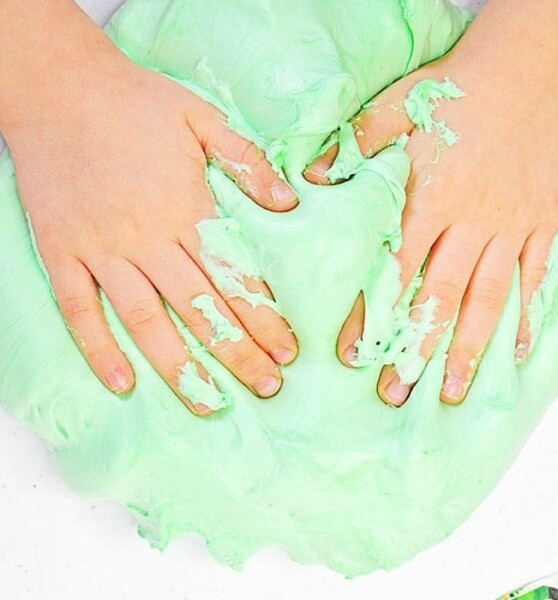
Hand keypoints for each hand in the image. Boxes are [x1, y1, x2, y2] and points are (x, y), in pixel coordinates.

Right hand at [4, 49, 298, 415]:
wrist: (59, 86)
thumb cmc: (134, 102)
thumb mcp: (202, 118)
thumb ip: (247, 162)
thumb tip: (289, 203)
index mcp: (186, 209)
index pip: (234, 277)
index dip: (264, 318)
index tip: (287, 351)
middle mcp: (147, 239)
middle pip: (200, 308)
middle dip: (237, 352)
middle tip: (267, 388)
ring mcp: (101, 249)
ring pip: (145, 320)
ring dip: (179, 365)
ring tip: (208, 402)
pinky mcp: (62, 252)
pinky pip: (78, 309)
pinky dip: (97, 348)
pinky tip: (121, 383)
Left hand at [305, 51, 557, 406]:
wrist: (525, 69)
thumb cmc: (455, 91)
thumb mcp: (392, 108)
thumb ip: (353, 148)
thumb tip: (309, 179)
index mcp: (429, 199)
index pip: (394, 270)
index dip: (373, 313)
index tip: (355, 355)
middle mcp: (470, 221)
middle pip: (440, 296)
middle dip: (418, 348)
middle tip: (398, 392)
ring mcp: (510, 225)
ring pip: (487, 297)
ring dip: (469, 348)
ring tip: (454, 391)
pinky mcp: (541, 221)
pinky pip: (534, 274)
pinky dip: (524, 313)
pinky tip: (515, 349)